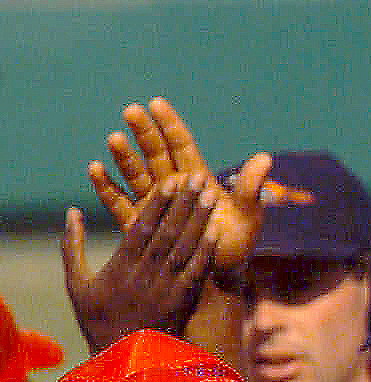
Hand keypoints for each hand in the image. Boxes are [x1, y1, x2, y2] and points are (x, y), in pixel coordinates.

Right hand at [61, 178, 216, 350]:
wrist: (123, 360)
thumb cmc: (97, 319)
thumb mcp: (76, 283)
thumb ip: (72, 246)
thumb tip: (72, 212)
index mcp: (120, 267)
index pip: (142, 228)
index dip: (158, 204)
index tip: (170, 181)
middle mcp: (146, 275)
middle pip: (169, 233)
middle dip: (185, 203)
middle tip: (198, 177)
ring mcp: (167, 289)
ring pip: (186, 249)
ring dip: (200, 220)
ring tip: (212, 195)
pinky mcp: (182, 302)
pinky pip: (197, 273)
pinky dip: (207, 252)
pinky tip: (217, 232)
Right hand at [89, 98, 267, 270]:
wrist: (219, 278)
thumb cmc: (235, 246)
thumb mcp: (247, 218)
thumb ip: (250, 189)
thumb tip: (265, 158)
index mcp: (197, 180)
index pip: (181, 146)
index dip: (170, 125)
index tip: (157, 103)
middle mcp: (173, 187)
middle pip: (155, 153)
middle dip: (144, 132)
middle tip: (131, 111)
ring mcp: (154, 204)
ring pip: (136, 174)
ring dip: (125, 157)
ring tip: (114, 138)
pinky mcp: (139, 223)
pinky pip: (119, 202)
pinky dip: (107, 186)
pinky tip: (96, 169)